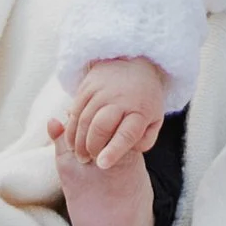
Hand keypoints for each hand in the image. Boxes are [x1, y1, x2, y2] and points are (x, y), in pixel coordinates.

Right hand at [60, 56, 166, 172]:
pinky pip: (74, 109)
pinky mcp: (87, 85)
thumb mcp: (154, 120)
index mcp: (140, 111)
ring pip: (83, 120)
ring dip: (78, 142)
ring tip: (80, 155)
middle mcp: (120, 99)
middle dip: (92, 148)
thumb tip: (125, 153)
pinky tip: (72, 141)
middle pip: (100, 127)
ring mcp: (102, 90)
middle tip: (90, 160)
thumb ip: (144, 141)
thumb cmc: (145, 99)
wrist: (134, 62)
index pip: (126, 134)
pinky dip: (70, 128)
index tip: (102, 164)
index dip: (113, 151)